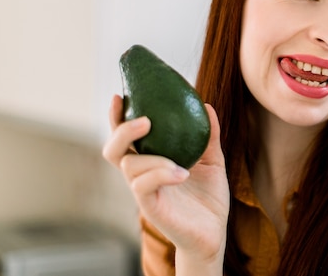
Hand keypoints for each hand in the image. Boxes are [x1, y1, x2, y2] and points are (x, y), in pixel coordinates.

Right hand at [102, 95, 229, 267]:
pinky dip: (160, 174)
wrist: (214, 233)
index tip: (120, 95)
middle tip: (145, 120)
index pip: (126, 137)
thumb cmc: (208, 198)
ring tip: (178, 162)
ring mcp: (144, 192)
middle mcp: (142, 175)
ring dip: (152, 158)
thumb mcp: (213, 160)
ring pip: (129, 166)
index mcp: (151, 161)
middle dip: (121, 130)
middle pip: (113, 150)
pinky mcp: (151, 208)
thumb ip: (209, 135)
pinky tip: (182, 173)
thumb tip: (206, 105)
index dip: (117, 117)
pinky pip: (143, 187)